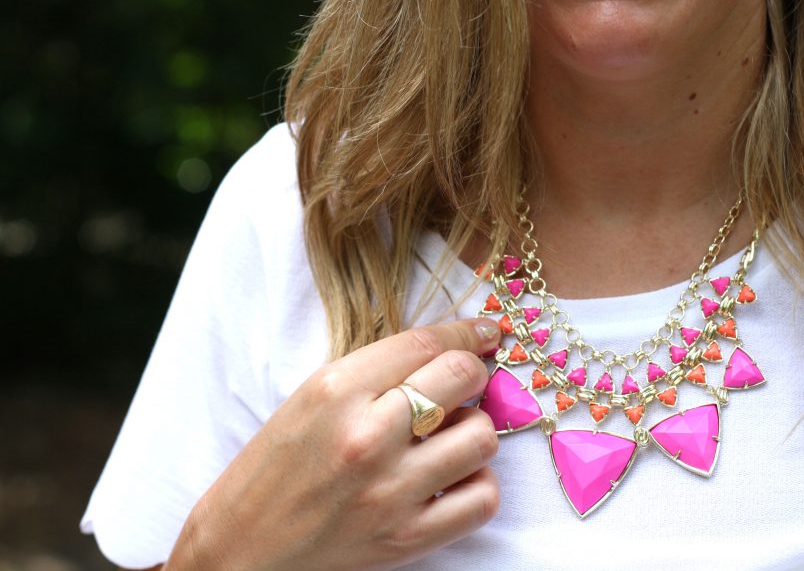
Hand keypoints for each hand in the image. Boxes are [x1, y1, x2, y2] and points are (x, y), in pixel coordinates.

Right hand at [165, 318, 502, 570]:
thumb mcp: (312, 399)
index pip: (425, 343)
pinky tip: (452, 479)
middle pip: (462, 377)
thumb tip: (451, 350)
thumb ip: (378, 372)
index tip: (486, 332)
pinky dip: (477, 484)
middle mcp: (367, 437)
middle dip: (473, 372)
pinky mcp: (407, 538)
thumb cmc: (275, 470)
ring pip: (481, 437)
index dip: (466, 331)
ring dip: (474, 430)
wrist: (240, 551)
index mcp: (335, 392)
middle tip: (465, 382)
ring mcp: (390, 491)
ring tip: (449, 437)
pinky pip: (482, 498)